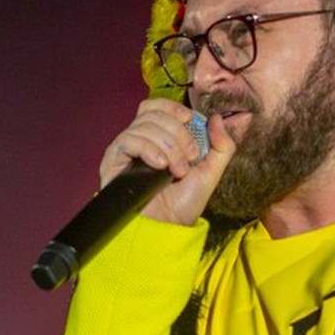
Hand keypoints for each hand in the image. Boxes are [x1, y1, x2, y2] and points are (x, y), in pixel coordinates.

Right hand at [102, 99, 235, 225]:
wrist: (165, 228)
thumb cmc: (182, 204)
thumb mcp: (211, 173)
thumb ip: (221, 146)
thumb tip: (218, 118)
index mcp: (161, 138)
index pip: (160, 106)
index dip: (175, 108)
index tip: (190, 122)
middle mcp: (141, 140)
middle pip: (154, 113)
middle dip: (178, 133)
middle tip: (188, 157)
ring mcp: (127, 149)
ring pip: (144, 125)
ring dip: (168, 146)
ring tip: (176, 170)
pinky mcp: (113, 160)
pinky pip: (129, 139)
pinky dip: (149, 149)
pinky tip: (159, 166)